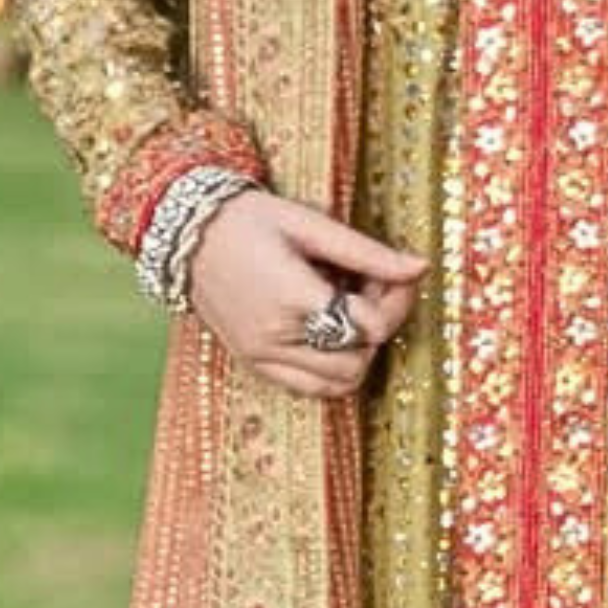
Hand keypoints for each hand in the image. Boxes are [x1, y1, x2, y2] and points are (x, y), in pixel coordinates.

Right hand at [188, 188, 425, 395]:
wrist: (187, 234)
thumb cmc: (249, 219)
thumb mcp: (310, 224)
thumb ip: (368, 252)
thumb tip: (420, 267)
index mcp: (293, 298)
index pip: (372, 325)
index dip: (396, 302)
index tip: (394, 276)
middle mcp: (277, 337)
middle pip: (360, 357)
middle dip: (379, 327)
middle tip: (372, 289)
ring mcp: (262, 356)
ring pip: (338, 383)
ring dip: (358, 352)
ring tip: (349, 311)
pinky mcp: (253, 363)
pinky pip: (308, 388)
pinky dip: (331, 369)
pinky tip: (329, 330)